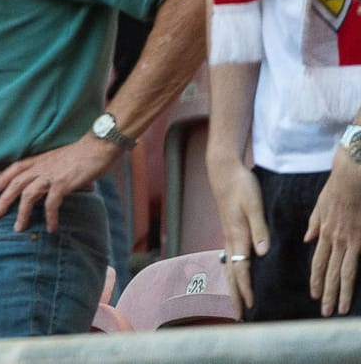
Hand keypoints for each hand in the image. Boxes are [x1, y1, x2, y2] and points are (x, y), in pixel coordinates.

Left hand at [0, 134, 120, 231]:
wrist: (98, 146)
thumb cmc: (83, 153)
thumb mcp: (60, 159)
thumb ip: (53, 170)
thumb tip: (55, 186)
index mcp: (39, 160)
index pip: (15, 168)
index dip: (2, 178)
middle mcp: (41, 167)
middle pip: (16, 183)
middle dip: (4, 199)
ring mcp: (51, 175)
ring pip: (28, 195)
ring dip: (22, 213)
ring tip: (18, 227)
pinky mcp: (63, 183)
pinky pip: (52, 203)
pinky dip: (49, 217)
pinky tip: (50, 228)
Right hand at [207, 151, 268, 315]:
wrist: (223, 170)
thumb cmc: (241, 186)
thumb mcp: (254, 205)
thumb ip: (259, 229)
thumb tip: (261, 253)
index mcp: (237, 235)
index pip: (241, 268)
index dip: (245, 287)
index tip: (250, 304)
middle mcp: (230, 238)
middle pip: (231, 272)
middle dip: (235, 294)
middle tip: (238, 314)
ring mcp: (228, 234)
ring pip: (229, 266)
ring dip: (232, 285)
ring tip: (236, 301)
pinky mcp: (229, 229)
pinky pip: (229, 257)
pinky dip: (231, 271)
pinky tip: (234, 274)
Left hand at [307, 149, 360, 315]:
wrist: (352, 177)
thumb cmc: (337, 189)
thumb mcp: (319, 206)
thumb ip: (314, 224)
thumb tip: (308, 239)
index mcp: (323, 232)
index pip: (317, 262)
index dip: (316, 280)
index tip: (314, 295)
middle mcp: (334, 240)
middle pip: (329, 272)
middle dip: (326, 293)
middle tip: (324, 312)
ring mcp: (349, 240)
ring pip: (343, 273)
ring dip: (339, 292)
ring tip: (336, 309)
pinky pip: (356, 263)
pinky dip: (353, 279)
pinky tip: (353, 290)